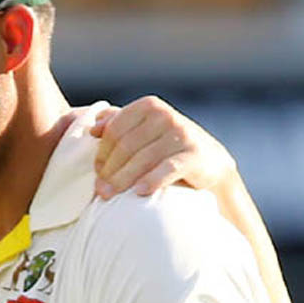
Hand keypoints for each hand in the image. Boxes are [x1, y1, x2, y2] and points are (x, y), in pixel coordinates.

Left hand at [91, 96, 235, 200]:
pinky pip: (167, 169)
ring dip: (122, 180)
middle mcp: (165, 116)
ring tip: (107, 196)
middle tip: (99, 190)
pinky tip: (138, 193)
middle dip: (109, 170)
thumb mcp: (144, 132)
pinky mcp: (194, 155)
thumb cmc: (167, 149)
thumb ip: (119, 125)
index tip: (96, 172)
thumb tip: (93, 127)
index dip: (102, 152)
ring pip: (143, 159)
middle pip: (126, 146)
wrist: (210, 164)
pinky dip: (152, 181)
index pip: (115, 130)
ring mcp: (181, 134)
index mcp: (149, 106)